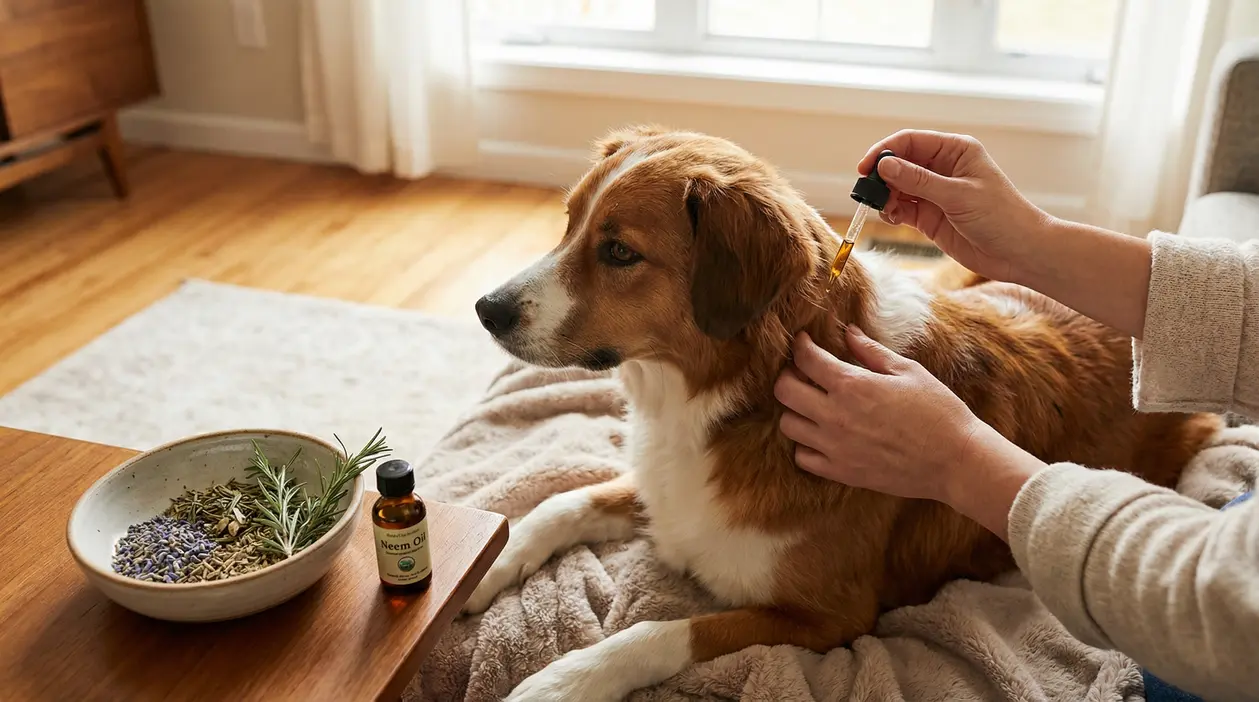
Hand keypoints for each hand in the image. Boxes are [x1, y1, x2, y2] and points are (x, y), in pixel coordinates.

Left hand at [774, 327, 1043, 537]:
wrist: (955, 462)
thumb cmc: (938, 412)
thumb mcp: (908, 371)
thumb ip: (871, 351)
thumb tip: (847, 332)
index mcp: (852, 386)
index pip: (805, 359)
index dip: (800, 346)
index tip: (803, 341)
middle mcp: (835, 417)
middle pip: (784, 391)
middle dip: (789, 375)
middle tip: (803, 373)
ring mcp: (835, 448)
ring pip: (788, 425)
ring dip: (796, 411)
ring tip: (814, 405)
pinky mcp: (841, 472)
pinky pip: (803, 457)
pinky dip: (806, 445)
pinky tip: (823, 435)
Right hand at [858, 130, 1052, 284]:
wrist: (1019, 253)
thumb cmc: (1001, 217)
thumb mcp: (958, 195)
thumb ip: (919, 181)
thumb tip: (885, 165)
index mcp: (955, 151)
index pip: (911, 141)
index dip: (885, 151)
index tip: (865, 167)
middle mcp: (943, 168)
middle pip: (900, 163)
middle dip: (882, 176)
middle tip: (868, 192)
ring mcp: (935, 193)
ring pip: (897, 187)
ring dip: (886, 196)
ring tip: (886, 208)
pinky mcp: (930, 216)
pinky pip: (902, 208)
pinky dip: (892, 212)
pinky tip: (893, 218)